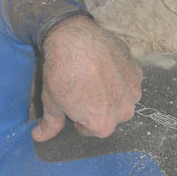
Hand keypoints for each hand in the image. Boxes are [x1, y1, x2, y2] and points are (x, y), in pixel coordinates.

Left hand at [31, 15, 141, 141]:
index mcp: (102, 125)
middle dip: (98, 107)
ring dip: (111, 93)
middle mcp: (123, 113)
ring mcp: (133, 92)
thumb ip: (50, 124)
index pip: (90, 129)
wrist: (74, 38)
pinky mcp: (137, 72)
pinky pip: (128, 82)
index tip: (73, 102)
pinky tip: (104, 66)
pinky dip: (119, 77)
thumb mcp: (52, 102)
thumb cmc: (62, 72)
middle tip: (83, 88)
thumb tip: (39, 137)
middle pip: (109, 116)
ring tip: (94, 76)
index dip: (79, 116)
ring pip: (121, 100)